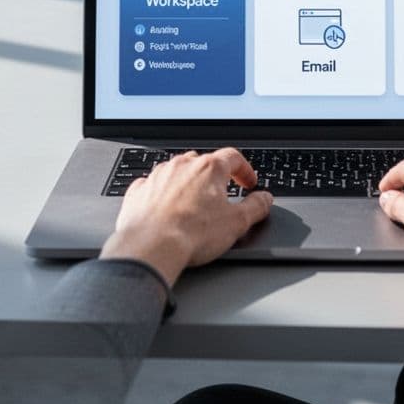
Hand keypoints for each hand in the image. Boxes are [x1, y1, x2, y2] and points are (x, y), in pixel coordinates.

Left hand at [101, 148, 272, 285]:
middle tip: (222, 195)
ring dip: (188, 184)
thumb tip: (265, 199)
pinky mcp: (139, 191)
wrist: (151, 246)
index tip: (248, 183)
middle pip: (204, 163)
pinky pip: (154, 185)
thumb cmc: (192, 234)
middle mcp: (182, 165)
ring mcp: (158, 176)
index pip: (234, 157)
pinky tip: (167, 210)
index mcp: (209, 168)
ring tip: (194, 205)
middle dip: (215, 177)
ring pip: (178, 172)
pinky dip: (163, 194)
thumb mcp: (237, 223)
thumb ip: (256, 207)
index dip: (245, 170)